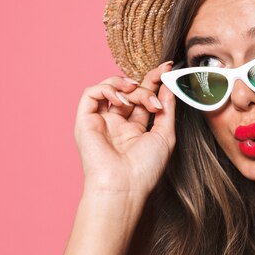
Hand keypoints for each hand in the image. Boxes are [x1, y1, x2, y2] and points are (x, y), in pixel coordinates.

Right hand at [74, 61, 175, 203]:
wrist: (123, 186)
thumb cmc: (145, 169)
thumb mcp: (165, 134)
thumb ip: (166, 108)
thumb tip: (169, 85)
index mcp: (134, 129)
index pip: (143, 97)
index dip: (155, 81)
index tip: (168, 68)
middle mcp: (117, 124)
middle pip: (130, 91)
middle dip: (147, 81)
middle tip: (160, 78)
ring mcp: (100, 122)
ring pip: (111, 88)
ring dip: (129, 85)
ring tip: (141, 94)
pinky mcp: (85, 121)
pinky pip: (91, 93)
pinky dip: (108, 89)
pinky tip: (123, 101)